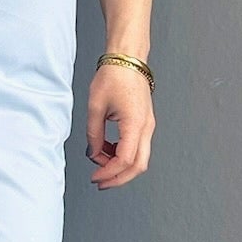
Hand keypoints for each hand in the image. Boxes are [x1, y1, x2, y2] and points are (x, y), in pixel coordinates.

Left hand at [86, 62, 153, 187]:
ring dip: (120, 166)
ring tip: (100, 162)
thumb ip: (94, 135)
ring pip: (140, 158)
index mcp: (135, 124)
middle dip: (119, 178)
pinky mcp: (145, 123)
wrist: (127, 60)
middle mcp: (146, 127)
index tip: (95, 177)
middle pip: (138, 165)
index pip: (125, 160)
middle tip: (100, 182)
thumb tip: (93, 153)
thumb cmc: (113, 77)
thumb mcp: (95, 107)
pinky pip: (138, 146)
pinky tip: (108, 150)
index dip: (108, 172)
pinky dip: (123, 154)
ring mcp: (148, 125)